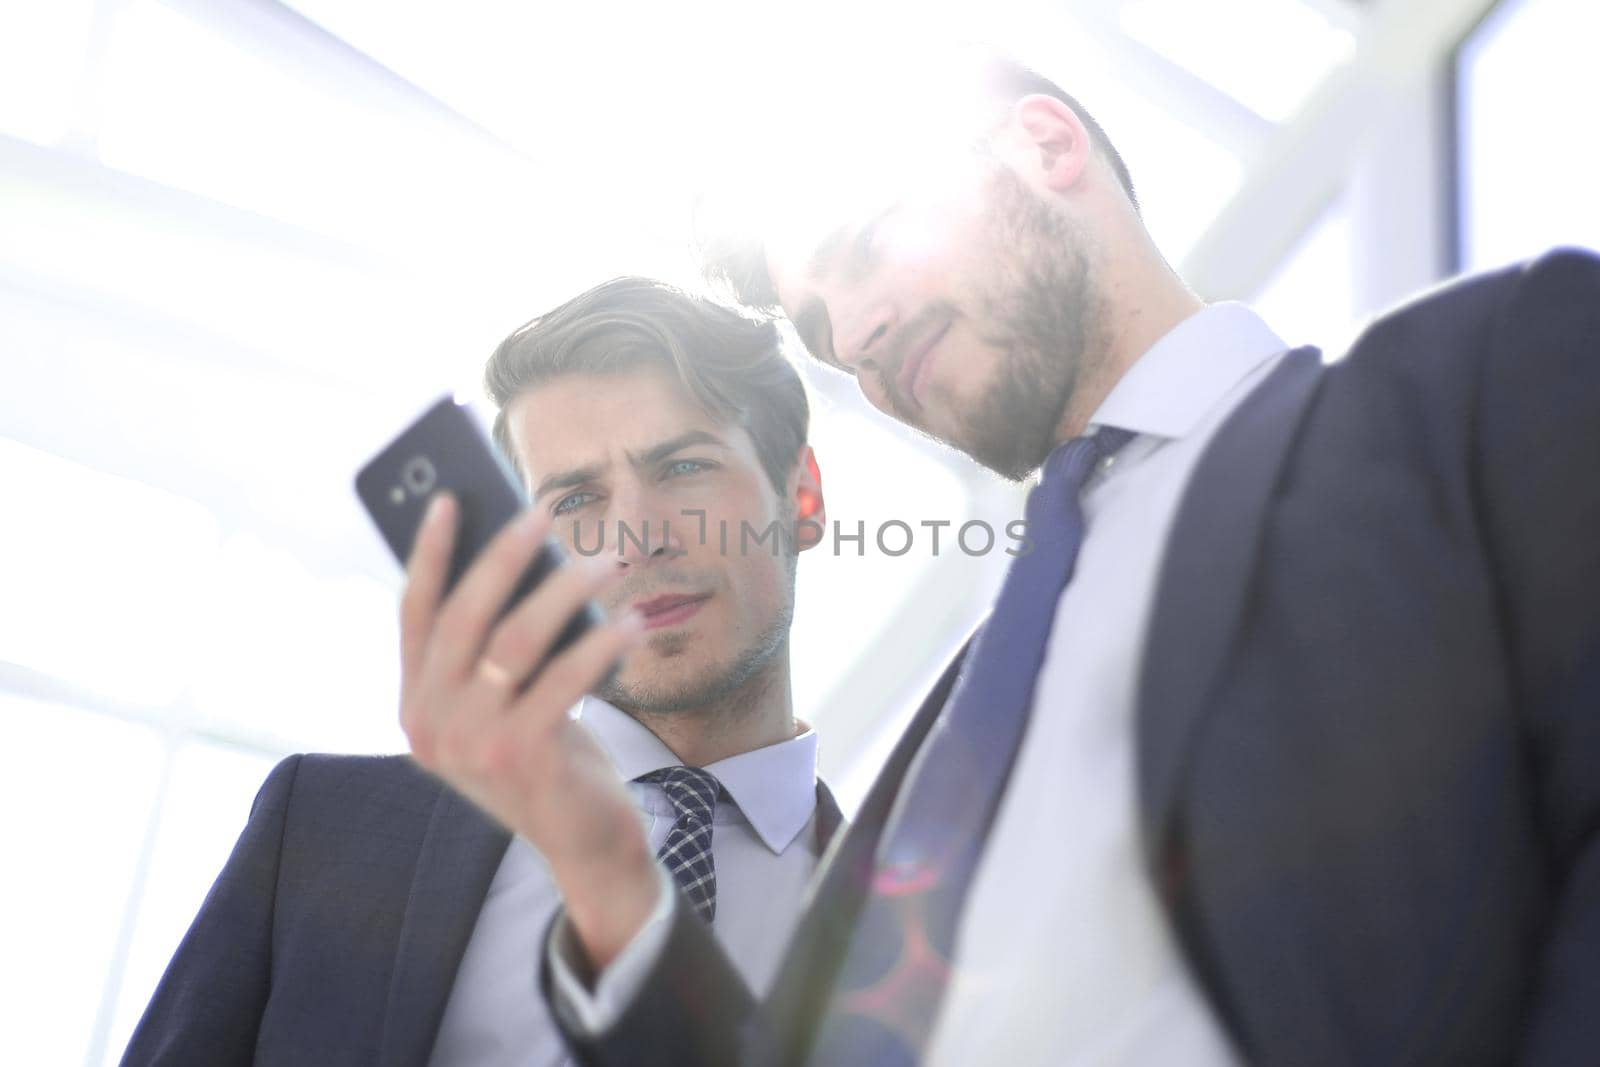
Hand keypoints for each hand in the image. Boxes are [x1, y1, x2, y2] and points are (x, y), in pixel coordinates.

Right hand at [399, 494, 658, 967]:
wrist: (583, 843)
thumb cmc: (550, 755)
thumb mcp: (507, 702)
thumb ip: (498, 648)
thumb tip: (526, 556)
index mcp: (415, 705)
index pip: (413, 614)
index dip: (430, 555)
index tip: (449, 500)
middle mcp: (428, 725)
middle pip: (464, 616)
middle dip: (505, 555)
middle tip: (544, 511)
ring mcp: (469, 744)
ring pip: (515, 641)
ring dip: (565, 590)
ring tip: (607, 560)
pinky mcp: (519, 757)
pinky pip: (563, 678)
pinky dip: (601, 644)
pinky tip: (631, 621)